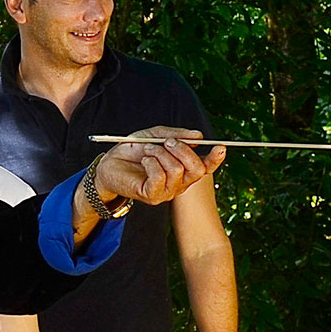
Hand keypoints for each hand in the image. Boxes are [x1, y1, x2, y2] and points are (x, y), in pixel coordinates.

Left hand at [93, 127, 224, 206]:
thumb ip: (177, 135)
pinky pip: (160, 177)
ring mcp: (167, 192)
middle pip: (197, 169)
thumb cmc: (134, 150)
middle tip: (167, 142)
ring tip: (148, 151)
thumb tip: (199, 136)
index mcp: (184, 168)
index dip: (216, 158)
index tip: (220, 146)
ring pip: (177, 170)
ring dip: (161, 153)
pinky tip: (144, 160)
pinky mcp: (152, 196)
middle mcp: (179, 183)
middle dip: (183, 150)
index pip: (206, 166)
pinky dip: (152, 163)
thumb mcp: (156, 136)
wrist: (110, 163)